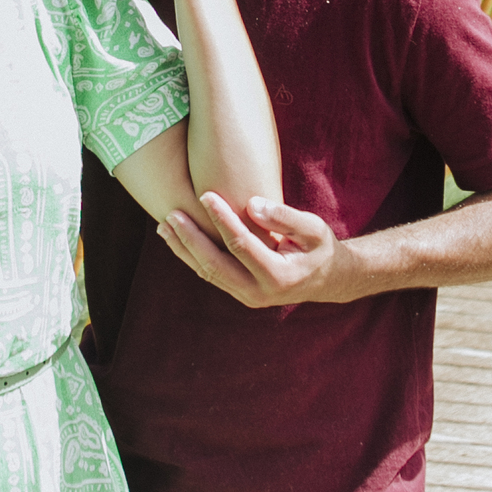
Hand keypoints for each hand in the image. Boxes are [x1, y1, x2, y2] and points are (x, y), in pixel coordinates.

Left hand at [157, 192, 360, 307]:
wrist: (327, 279)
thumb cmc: (320, 247)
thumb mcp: (313, 229)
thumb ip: (285, 216)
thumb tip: (252, 204)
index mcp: (279, 276)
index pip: (241, 245)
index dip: (221, 219)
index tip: (205, 194)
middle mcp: (259, 293)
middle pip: (215, 265)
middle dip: (190, 239)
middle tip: (171, 214)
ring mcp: (247, 297)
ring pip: (208, 273)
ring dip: (184, 249)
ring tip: (164, 225)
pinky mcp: (239, 293)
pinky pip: (210, 275)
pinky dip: (191, 256)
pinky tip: (177, 238)